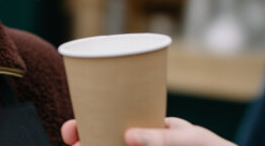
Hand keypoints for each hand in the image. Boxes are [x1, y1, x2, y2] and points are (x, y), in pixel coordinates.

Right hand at [61, 117, 236, 145]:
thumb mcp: (192, 140)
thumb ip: (165, 138)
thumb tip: (129, 135)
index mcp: (151, 131)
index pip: (115, 123)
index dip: (90, 122)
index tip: (74, 126)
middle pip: (106, 141)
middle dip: (85, 139)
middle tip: (72, 138)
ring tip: (82, 145)